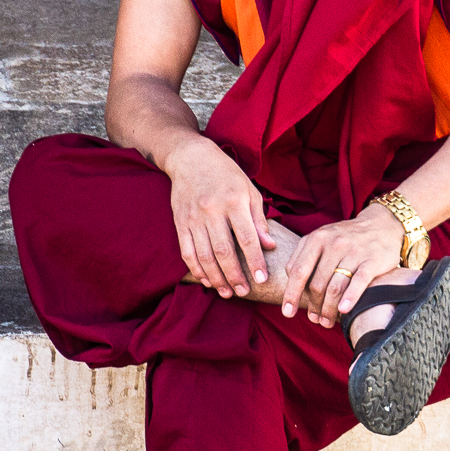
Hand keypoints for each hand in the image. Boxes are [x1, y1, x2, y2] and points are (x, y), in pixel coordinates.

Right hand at [160, 136, 275, 297]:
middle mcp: (212, 210)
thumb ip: (259, 219)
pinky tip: (206, 280)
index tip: (262, 279)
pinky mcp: (180, 222)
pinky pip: (187, 252)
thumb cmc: (226, 174)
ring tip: (227, 292)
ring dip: (216, 278)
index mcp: (234, 201)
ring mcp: (194, 218)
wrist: (190, 158)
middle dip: (235, 276)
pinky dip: (196, 269)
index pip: (247, 238)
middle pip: (224, 251)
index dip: (255, 261)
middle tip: (244, 292)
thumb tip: (269, 246)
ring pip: (204, 256)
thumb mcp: (248, 190)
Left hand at [280, 205, 404, 327]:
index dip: (291, 294)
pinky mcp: (373, 260)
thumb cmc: (345, 238)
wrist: (382, 225)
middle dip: (313, 306)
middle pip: (317, 283)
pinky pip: (359, 282)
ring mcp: (354, 251)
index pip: (298, 270)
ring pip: (335, 286)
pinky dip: (350, 298)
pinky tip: (343, 311)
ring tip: (326, 322)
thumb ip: (303, 257)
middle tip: (314, 320)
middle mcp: (334, 243)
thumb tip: (292, 288)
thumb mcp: (322, 239)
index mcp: (317, 238)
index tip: (288, 312)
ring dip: (328, 309)